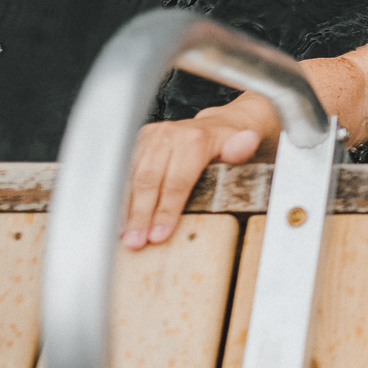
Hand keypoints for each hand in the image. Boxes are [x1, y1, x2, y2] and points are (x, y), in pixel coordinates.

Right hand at [122, 118, 263, 249]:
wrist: (219, 124)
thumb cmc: (229, 143)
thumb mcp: (243, 146)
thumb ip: (240, 150)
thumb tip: (246, 143)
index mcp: (195, 139)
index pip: (177, 181)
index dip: (166, 211)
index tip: (159, 235)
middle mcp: (169, 134)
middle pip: (149, 180)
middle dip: (141, 215)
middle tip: (136, 242)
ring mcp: (151, 136)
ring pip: (132, 177)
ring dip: (127, 209)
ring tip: (126, 236)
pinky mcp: (138, 141)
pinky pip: (125, 172)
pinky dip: (122, 197)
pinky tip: (121, 219)